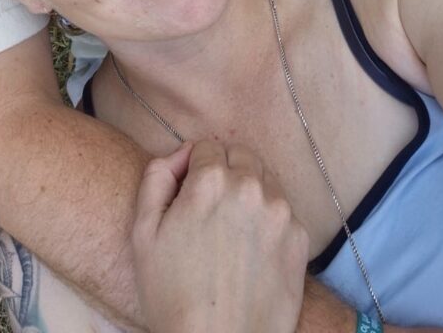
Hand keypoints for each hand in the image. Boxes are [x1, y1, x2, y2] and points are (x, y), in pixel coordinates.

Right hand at [132, 140, 308, 332]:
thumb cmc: (172, 295)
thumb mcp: (143, 232)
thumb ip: (157, 176)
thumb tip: (181, 154)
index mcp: (211, 181)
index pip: (206, 146)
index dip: (193, 169)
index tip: (188, 195)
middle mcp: (251, 188)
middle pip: (240, 155)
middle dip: (224, 171)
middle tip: (210, 210)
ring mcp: (281, 213)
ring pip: (264, 179)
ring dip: (248, 191)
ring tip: (231, 231)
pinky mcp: (300, 240)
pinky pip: (283, 211)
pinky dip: (268, 219)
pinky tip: (251, 250)